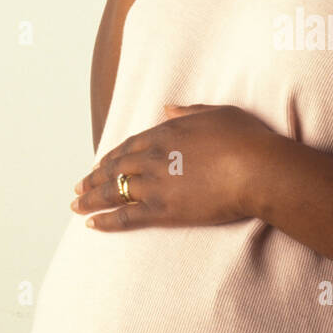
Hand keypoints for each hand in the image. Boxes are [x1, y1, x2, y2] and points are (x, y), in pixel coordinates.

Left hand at [71, 103, 276, 228]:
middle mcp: (153, 157)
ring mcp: (155, 184)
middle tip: (78, 188)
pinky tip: (92, 224)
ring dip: (91, 199)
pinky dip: (106, 221)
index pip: (129, 145)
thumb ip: (189, 111)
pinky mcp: (162, 210)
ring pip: (113, 191)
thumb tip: (167, 107)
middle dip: (94, 178)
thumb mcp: (218, 113)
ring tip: (76, 206)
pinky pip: (125, 217)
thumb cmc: (245, 139)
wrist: (256, 168)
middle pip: (115, 168)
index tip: (100, 163)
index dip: (112, 156)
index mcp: (166, 132)